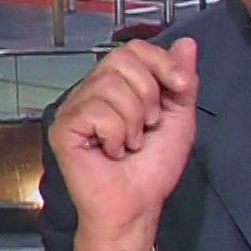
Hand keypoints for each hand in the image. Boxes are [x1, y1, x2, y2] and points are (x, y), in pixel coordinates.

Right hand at [47, 38, 198, 250]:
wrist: (137, 207)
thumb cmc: (152, 169)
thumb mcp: (179, 119)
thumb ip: (183, 81)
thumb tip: (187, 43)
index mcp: (115, 86)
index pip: (134, 49)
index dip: (160, 62)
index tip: (181, 86)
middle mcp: (91, 91)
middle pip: (122, 59)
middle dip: (148, 94)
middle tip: (148, 127)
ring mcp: (74, 108)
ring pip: (111, 86)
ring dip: (133, 121)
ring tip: (129, 144)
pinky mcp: (63, 128)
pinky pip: (97, 111)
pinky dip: (115, 134)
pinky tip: (112, 152)